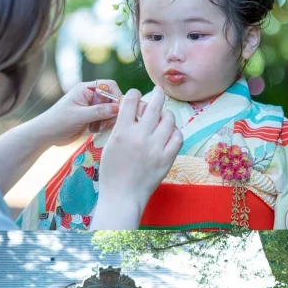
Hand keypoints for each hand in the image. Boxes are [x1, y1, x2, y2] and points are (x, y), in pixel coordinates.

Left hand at [32, 80, 121, 145]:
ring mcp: (91, 108)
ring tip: (101, 127)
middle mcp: (90, 96)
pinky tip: (98, 130)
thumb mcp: (79, 116)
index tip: (118, 109)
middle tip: (110, 122)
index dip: (116, 95)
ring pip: (109, 111)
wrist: (45, 135)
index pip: (109, 86)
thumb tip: (118, 108)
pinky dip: (104, 125)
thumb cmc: (58, 121)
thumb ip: (99, 111)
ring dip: (109, 119)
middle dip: (113, 110)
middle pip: (111, 99)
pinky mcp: (91, 119)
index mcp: (86, 89)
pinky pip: (104, 120)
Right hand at [91, 86, 182, 228]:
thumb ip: (121, 129)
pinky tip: (170, 133)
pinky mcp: (167, 158)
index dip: (134, 94)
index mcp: (121, 132)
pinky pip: (178, 136)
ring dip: (166, 115)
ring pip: (168, 119)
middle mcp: (140, 136)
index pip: (130, 101)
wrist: (122, 197)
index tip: (136, 95)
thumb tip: (134, 113)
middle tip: (159, 90)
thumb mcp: (109, 147)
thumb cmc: (111, 174)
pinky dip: (175, 132)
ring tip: (164, 116)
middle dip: (157, 94)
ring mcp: (156, 147)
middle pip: (154, 105)